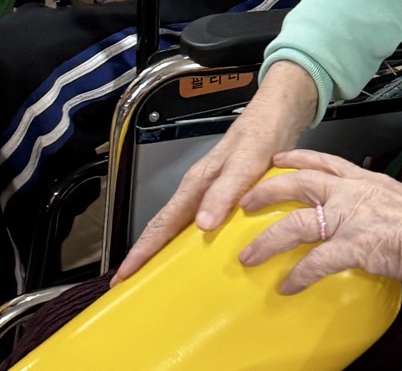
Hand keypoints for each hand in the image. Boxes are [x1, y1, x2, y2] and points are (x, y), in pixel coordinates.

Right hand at [112, 61, 316, 283]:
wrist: (277, 117)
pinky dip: (190, 244)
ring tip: (155, 279)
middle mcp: (198, 190)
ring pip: (179, 227)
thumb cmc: (259, 136)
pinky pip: (199, 225)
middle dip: (145, 256)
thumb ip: (224, 191)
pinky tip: (198, 258)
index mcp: (196, 184)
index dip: (142, 249)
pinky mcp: (223, 197)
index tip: (124, 275)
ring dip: (165, 253)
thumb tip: (202, 225)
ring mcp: (209, 194)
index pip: (162, 222)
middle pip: (164, 228)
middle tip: (129, 285)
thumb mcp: (245, 163)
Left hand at [238, 149, 401, 290]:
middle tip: (246, 202)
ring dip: (268, 241)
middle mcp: (349, 193)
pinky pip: (317, 262)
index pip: (320, 161)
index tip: (276, 160)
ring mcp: (349, 218)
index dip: (294, 158)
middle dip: (267, 192)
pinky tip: (287, 286)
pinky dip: (298, 275)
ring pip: (296, 223)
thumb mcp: (392, 194)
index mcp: (360, 179)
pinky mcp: (354, 247)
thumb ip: (368, 196)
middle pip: (297, 184)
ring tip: (250, 255)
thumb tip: (358, 208)